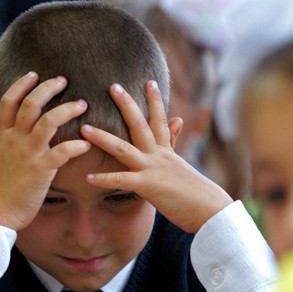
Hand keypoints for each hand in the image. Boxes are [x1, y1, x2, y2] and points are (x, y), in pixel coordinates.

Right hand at [0, 72, 90, 230]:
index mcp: (2, 136)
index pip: (9, 101)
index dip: (21, 84)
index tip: (34, 74)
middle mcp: (14, 139)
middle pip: (30, 104)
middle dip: (48, 88)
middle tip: (63, 80)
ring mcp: (28, 153)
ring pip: (49, 121)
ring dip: (68, 110)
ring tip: (82, 105)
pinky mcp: (41, 169)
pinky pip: (63, 151)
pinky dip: (77, 145)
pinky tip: (87, 144)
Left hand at [80, 80, 231, 232]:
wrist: (209, 210)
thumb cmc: (196, 192)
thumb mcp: (182, 164)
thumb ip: (174, 141)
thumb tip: (178, 119)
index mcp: (166, 151)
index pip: (160, 120)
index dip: (155, 100)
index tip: (149, 81)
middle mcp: (158, 155)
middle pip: (140, 125)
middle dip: (126, 105)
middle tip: (113, 86)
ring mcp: (152, 169)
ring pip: (124, 149)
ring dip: (103, 138)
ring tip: (84, 129)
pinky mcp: (148, 186)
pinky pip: (122, 181)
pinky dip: (104, 179)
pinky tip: (88, 177)